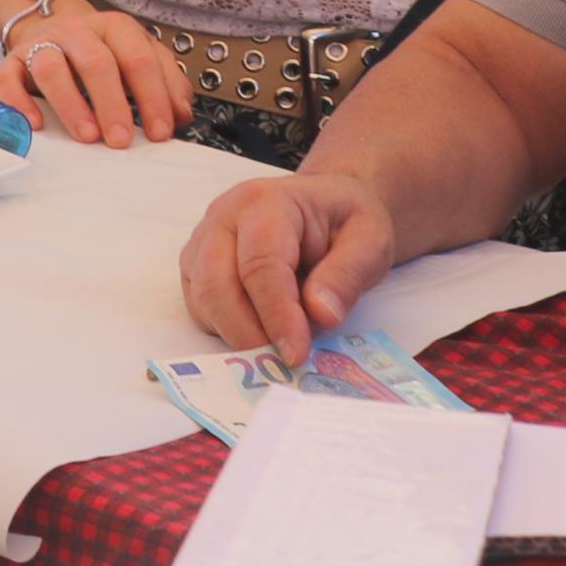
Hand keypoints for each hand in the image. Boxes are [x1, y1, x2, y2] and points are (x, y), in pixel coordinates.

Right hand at [0, 0, 189, 147]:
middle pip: (96, 62)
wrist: (53, 26)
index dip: (153, 97)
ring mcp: (41, 43)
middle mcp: (77, 31)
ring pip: (50, 67)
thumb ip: (166, 82)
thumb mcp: (139, 58)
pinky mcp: (11, 59)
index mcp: (116, 28)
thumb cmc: (103, 52)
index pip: (139, 60)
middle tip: (122, 140)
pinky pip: (7, 78)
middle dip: (112, 104)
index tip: (160, 132)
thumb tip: (181, 114)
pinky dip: (19, 101)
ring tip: (87, 136)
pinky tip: (36, 124)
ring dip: (71, 104)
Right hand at [183, 173, 396, 363]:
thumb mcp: (369, 241)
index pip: (260, 264)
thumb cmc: (345, 222)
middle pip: (217, 283)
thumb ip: (347, 275)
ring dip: (235, 333)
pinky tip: (260, 330)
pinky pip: (199, 305)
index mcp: (267, 203)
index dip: (276, 314)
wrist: (324, 205)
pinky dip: (225, 328)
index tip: (297, 353)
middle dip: (247, 332)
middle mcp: (223, 217)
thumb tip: (320, 315)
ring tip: (277, 346)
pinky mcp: (196, 264)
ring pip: (202, 298)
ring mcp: (203, 240)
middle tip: (283, 362)